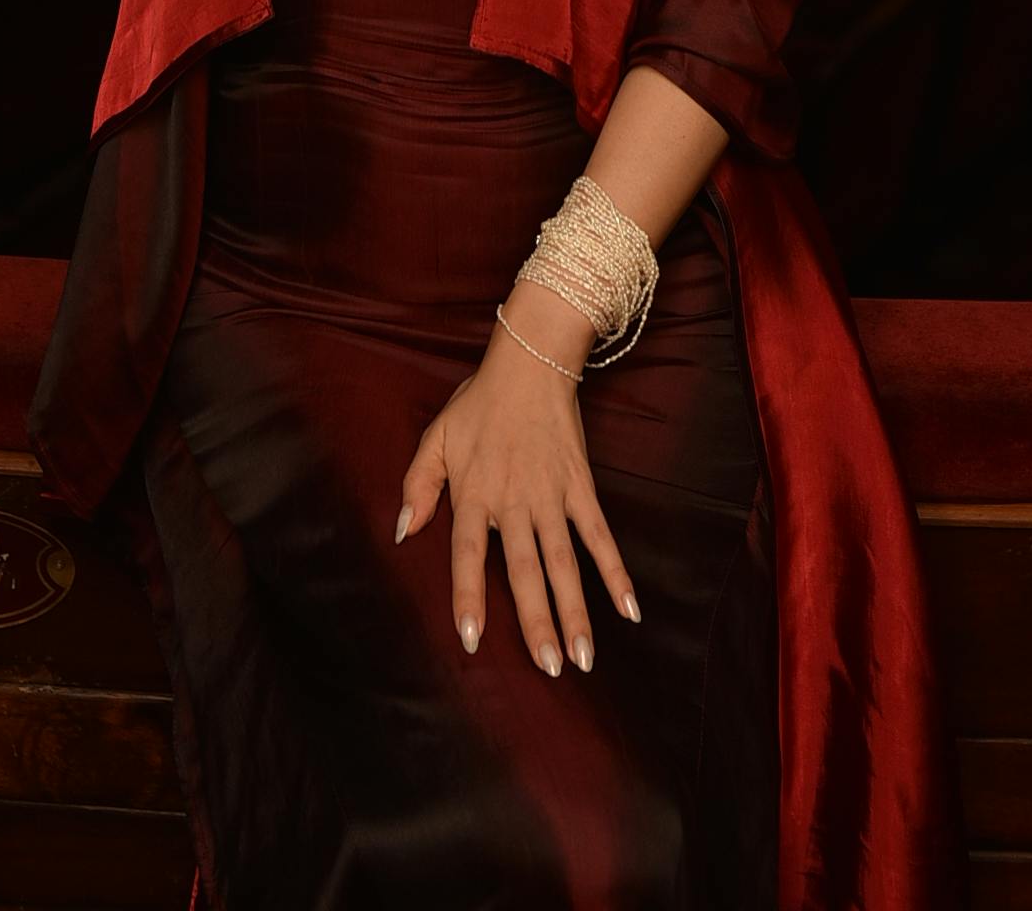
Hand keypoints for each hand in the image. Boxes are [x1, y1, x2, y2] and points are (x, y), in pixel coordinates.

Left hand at [394, 287, 642, 676]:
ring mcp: (551, 496)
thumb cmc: (478, 403)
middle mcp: (513, 501)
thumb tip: (401, 533)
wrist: (530, 363)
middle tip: (550, 668)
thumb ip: (417, 486)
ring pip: (564, 563)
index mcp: (474, 493)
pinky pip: (600, 535)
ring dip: (576, 610)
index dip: (470, 596)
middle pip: (526, 570)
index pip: (468, 555)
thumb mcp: (436, 437)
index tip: (472, 639)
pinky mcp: (580, 487)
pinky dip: (616, 572)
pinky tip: (630, 609)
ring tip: (584, 656)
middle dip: (538, 621)